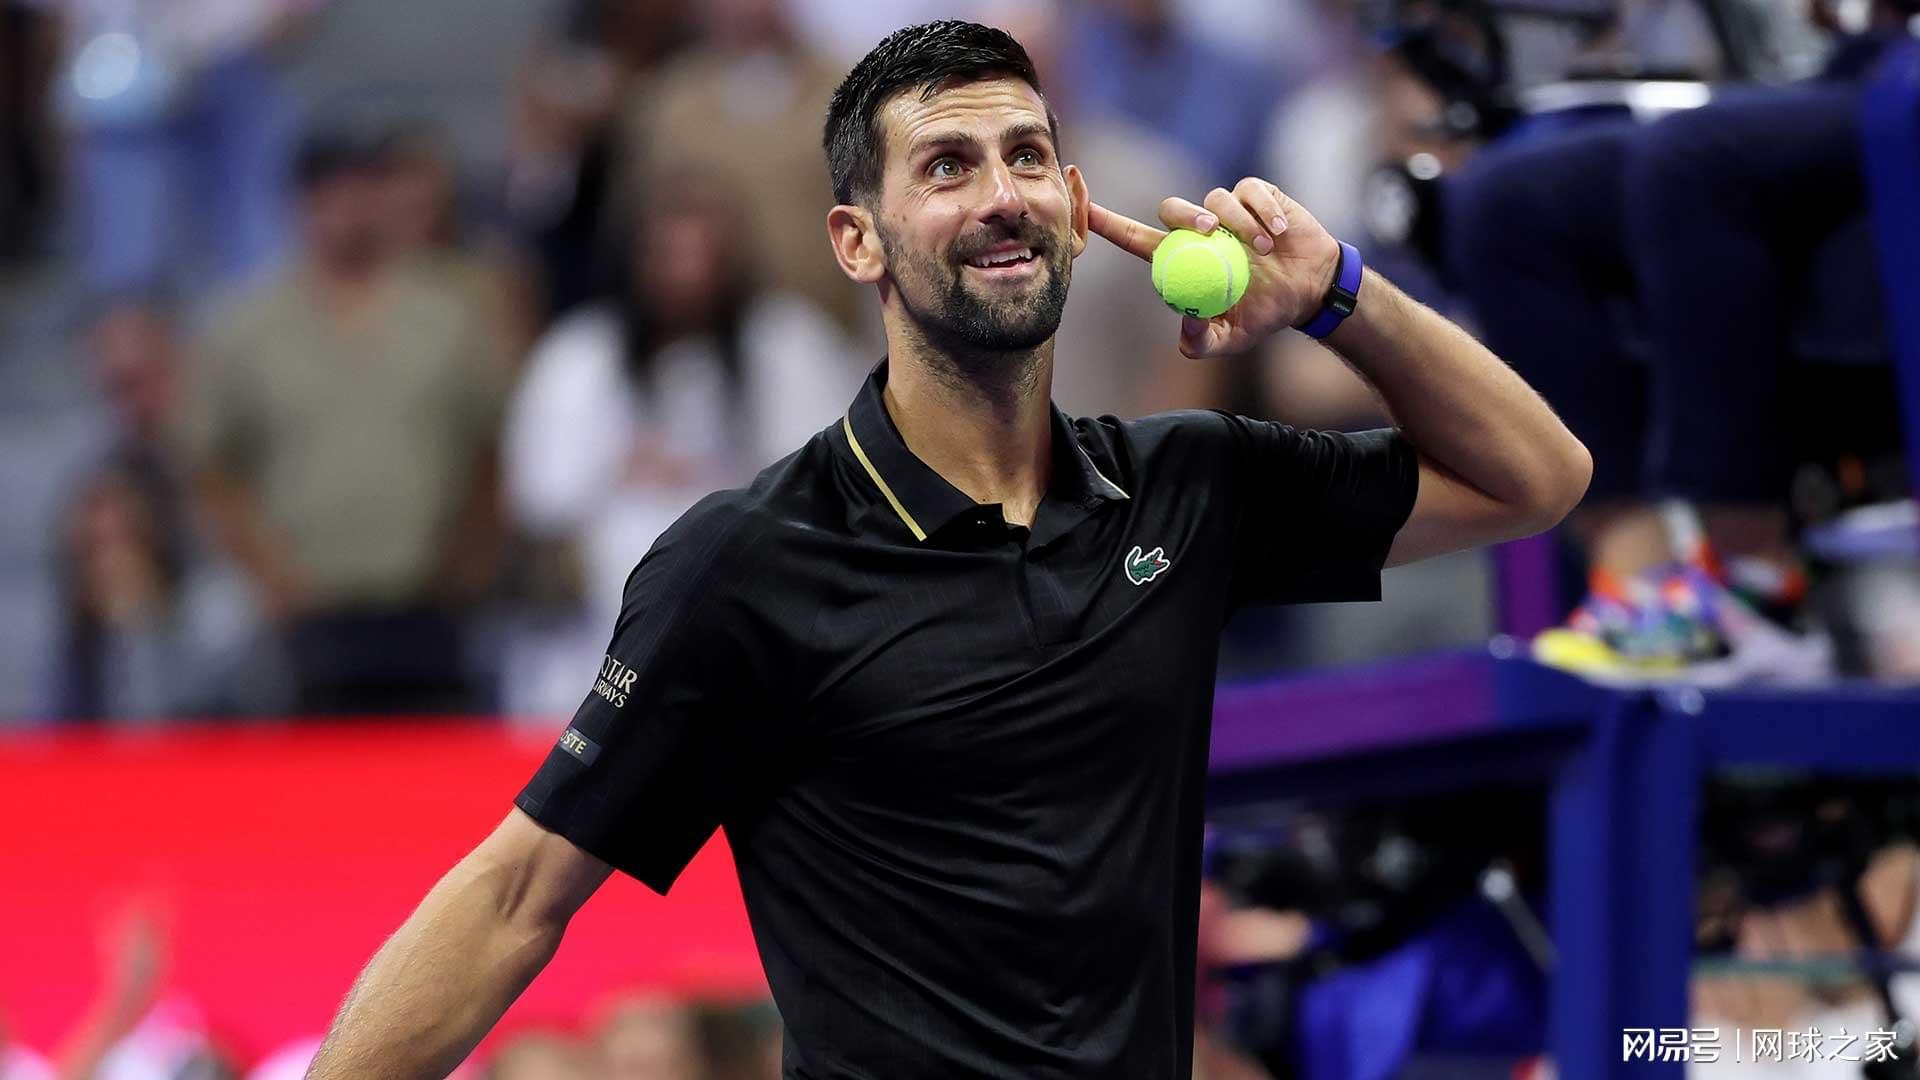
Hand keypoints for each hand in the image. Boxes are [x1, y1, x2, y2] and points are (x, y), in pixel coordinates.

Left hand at [1088, 177, 1340, 357]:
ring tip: (1265, 250)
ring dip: (1239, 223)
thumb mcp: (1233, 338)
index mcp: (1182, 259)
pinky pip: (1250, 191)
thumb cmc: (1264, 314)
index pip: (1135, 238)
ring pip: (1215, 199)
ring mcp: (1227, 210)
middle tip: (1211, 232)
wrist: (1310, 291)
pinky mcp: (1256, 195)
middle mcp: (1199, 230)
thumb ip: (1204, 341)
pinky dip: (1264, 211)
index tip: (1086, 207)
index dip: (1109, 223)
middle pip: (1171, 209)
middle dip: (1185, 216)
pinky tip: (1278, 233)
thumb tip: (1185, 330)